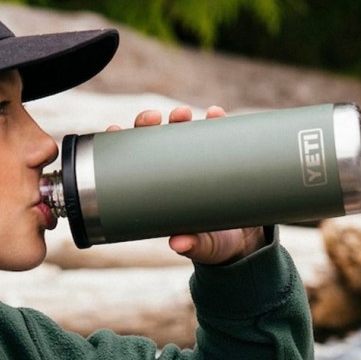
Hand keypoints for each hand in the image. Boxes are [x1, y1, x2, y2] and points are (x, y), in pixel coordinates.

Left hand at [110, 105, 266, 265]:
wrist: (245, 242)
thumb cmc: (212, 244)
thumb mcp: (203, 246)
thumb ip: (192, 245)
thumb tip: (178, 244)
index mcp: (155, 191)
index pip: (130, 162)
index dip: (120, 144)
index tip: (115, 129)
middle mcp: (171, 172)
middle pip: (152, 141)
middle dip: (148, 124)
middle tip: (154, 118)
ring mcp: (195, 163)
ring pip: (181, 132)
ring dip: (179, 118)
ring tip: (184, 114)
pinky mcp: (220, 160)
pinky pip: (216, 135)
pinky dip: (216, 122)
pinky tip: (217, 113)